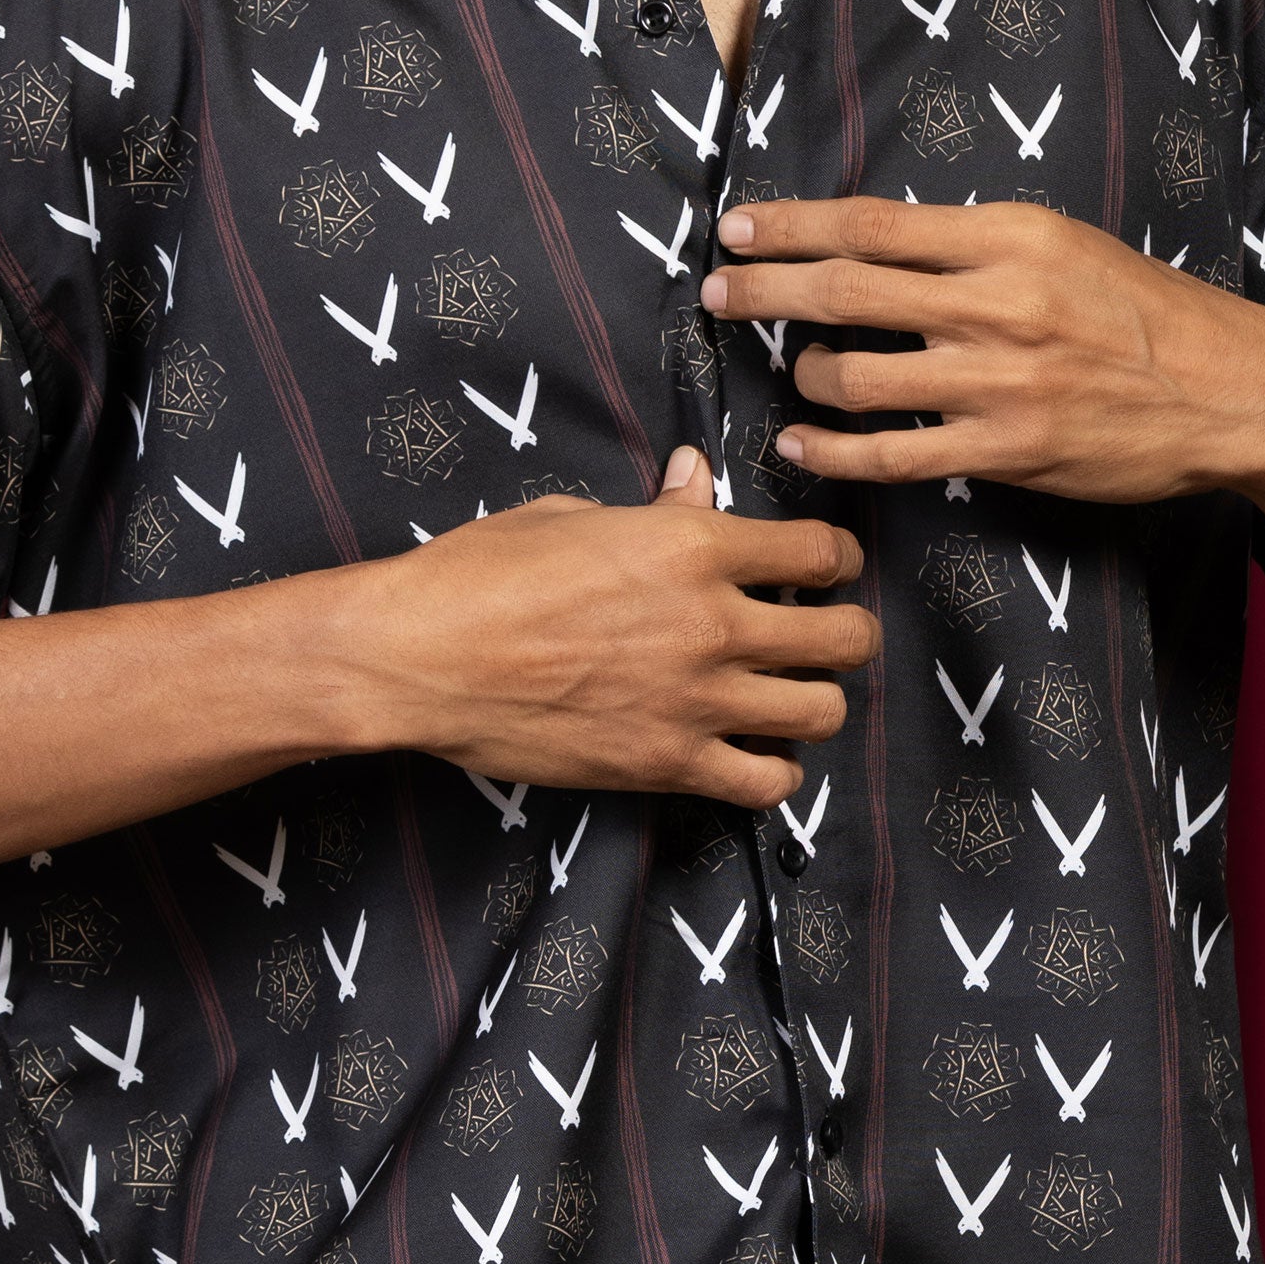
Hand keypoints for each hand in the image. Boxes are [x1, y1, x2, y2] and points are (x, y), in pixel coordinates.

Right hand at [350, 448, 877, 806]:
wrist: (417, 658)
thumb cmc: (480, 574)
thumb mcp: (571, 517)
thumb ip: (656, 509)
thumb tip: (695, 478)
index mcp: (692, 546)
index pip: (822, 552)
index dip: (839, 560)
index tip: (829, 568)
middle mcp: (711, 623)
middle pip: (845, 638)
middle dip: (847, 633)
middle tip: (822, 635)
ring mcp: (694, 700)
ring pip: (820, 712)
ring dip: (814, 702)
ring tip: (786, 695)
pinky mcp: (665, 764)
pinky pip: (767, 785)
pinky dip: (772, 772)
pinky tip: (750, 753)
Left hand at [698, 196, 1264, 507]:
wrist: (1231, 392)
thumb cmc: (1144, 314)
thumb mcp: (1065, 247)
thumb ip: (974, 247)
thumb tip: (876, 246)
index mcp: (1008, 237)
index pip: (869, 225)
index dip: (789, 226)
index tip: (736, 228)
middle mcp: (995, 302)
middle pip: (842, 290)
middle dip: (762, 290)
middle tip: (715, 293)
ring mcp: (997, 380)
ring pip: (853, 374)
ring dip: (803, 374)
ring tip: (796, 372)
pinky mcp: (1004, 450)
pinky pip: (888, 453)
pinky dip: (829, 448)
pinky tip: (801, 442)